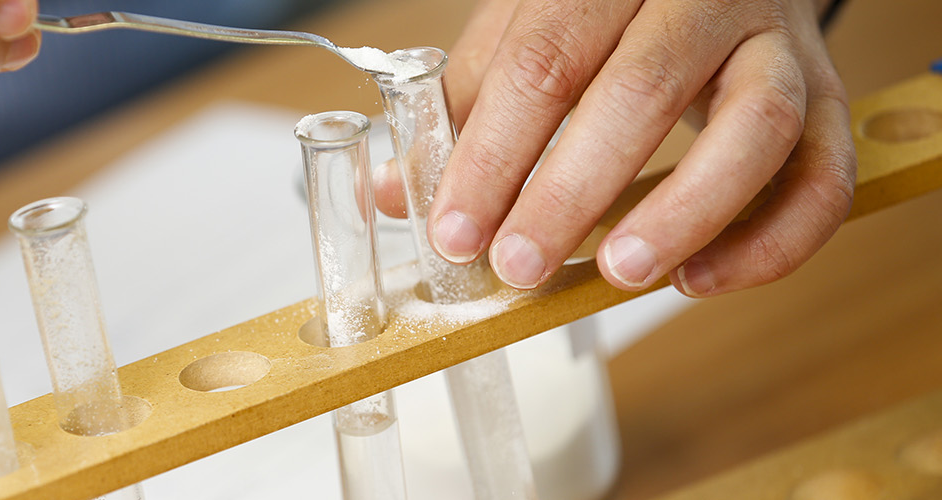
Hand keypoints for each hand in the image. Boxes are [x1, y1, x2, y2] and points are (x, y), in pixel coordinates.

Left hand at [418, 0, 855, 296]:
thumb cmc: (607, 10)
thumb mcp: (525, 31)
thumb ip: (465, 107)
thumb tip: (392, 194)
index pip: (543, 60)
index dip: (493, 154)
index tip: (455, 233)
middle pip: (643, 88)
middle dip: (570, 192)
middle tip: (519, 267)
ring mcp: (779, 44)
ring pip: (757, 126)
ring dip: (684, 212)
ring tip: (616, 275)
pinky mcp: (829, 98)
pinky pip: (824, 176)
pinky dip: (770, 240)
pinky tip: (699, 281)